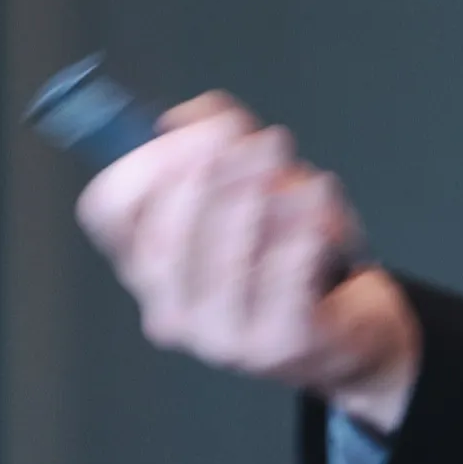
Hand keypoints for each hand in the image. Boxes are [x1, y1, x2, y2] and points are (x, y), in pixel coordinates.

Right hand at [73, 93, 421, 431]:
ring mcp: (219, 338)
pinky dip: (305, 236)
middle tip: (269, 142)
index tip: (201, 131)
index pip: (109, 211)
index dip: (148, 163)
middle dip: (222, 176)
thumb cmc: (293, 253)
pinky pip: (283, 280)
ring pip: (229, 255)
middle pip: (169, 232)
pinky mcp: (275, 347)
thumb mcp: (254, 185)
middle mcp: (170, 310)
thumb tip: (200, 115)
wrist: (353, 332)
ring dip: (274, 204)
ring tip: (309, 182)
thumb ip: (220, 137)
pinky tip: (323, 213)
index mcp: (148, 267)